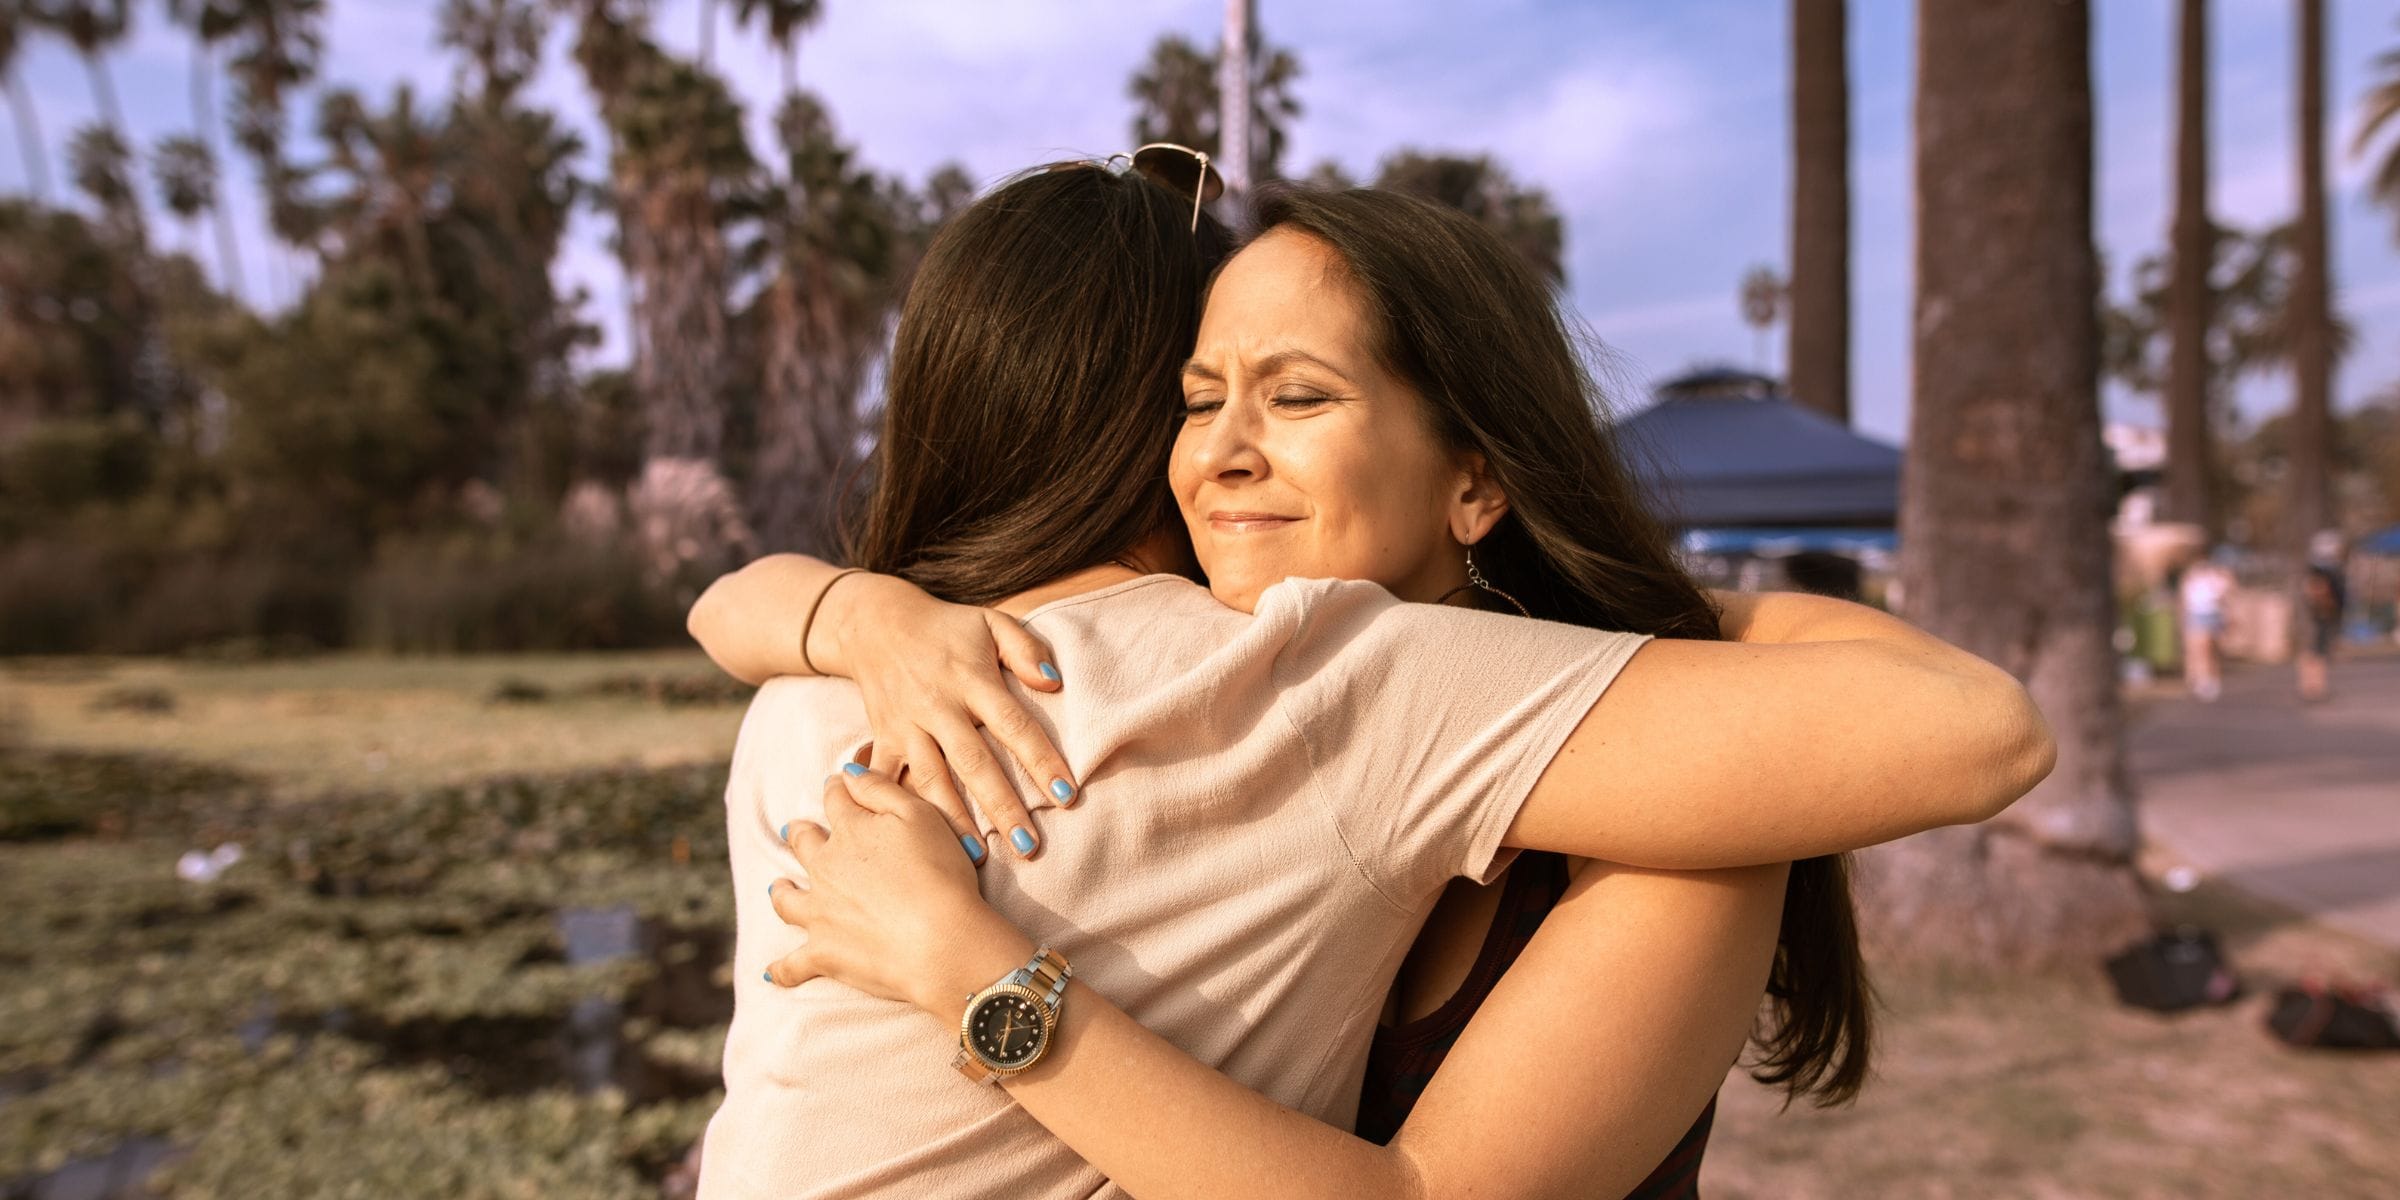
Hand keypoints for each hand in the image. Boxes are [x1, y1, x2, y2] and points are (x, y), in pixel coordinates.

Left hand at [764, 767, 1035, 1014]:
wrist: (942, 942)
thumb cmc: (941, 875)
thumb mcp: (921, 815)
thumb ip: (880, 789)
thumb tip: (847, 771)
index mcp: (851, 831)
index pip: (836, 799)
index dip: (837, 789)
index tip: (838, 785)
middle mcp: (825, 868)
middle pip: (803, 844)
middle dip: (801, 834)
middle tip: (798, 831)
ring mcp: (819, 913)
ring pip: (787, 899)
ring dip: (782, 891)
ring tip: (779, 888)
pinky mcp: (822, 955)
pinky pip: (792, 966)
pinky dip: (781, 970)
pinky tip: (771, 973)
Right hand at [817, 573, 1079, 858]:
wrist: (875, 623)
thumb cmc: (947, 628)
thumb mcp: (990, 623)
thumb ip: (1025, 648)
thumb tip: (1054, 681)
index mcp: (971, 679)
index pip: (1013, 724)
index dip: (1040, 760)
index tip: (1066, 796)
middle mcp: (937, 706)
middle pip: (974, 763)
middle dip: (1002, 806)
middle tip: (1028, 845)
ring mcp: (906, 726)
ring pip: (931, 780)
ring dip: (955, 820)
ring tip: (979, 858)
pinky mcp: (882, 739)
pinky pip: (890, 781)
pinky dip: (899, 810)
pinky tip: (916, 841)